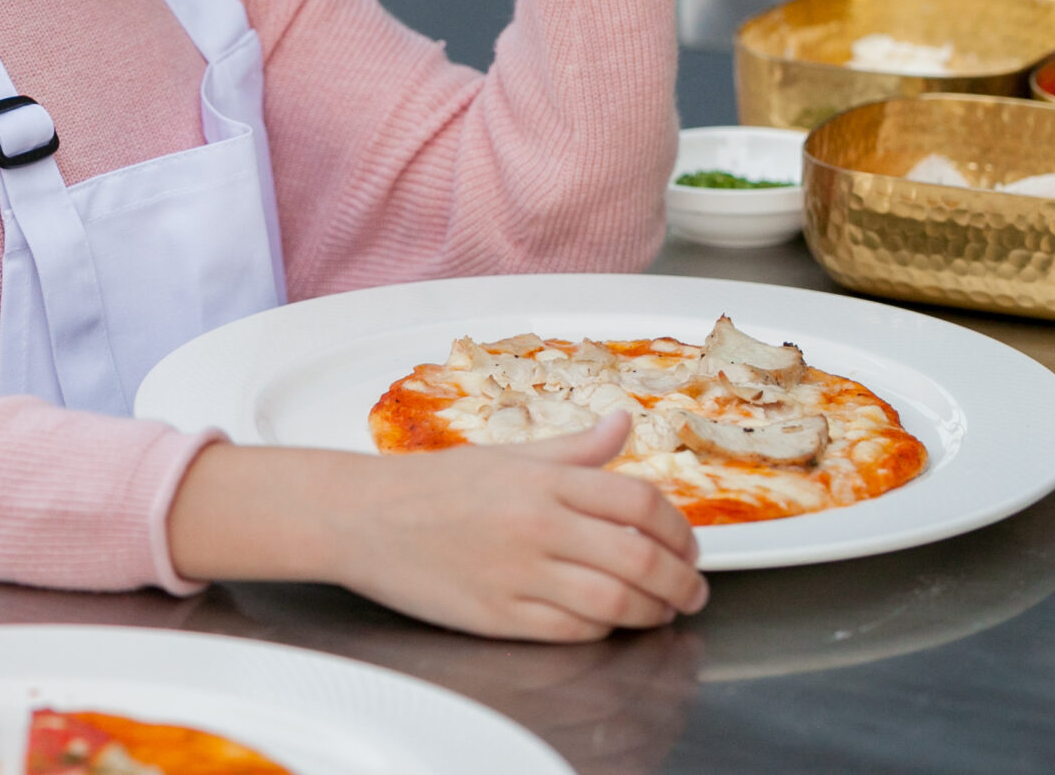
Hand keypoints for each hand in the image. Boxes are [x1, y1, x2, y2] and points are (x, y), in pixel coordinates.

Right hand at [166, 412, 707, 642]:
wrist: (362, 517)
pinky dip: (603, 630)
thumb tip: (624, 424)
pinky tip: (608, 622)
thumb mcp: (508, 454)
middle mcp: (539, 524)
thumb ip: (575, 448)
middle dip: (681, 581)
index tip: (688, 545)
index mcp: (545, 480)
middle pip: (641, 557)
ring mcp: (519, 573)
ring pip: (615, 602)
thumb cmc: (433, 486)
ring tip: (661, 611)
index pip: (641, 502)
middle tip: (691, 590)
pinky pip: (572, 630)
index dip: (679, 529)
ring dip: (651, 612)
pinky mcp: (499, 615)